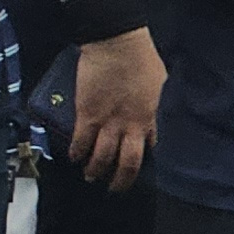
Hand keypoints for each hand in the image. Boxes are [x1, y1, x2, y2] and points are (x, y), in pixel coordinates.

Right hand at [64, 27, 163, 191]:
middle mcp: (129, 127)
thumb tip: (153, 114)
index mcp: (149, 118)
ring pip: (101, 157)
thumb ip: (155, 104)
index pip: (147, 149)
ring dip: (95, 170)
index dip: (140, 160)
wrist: (117, 45)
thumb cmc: (141, 58)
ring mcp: (107, 122)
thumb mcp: (159, 83)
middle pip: (126, 163)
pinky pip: (81, 141)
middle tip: (114, 188)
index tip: (133, 166)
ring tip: (90, 176)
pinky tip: (74, 157)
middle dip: (120, 180)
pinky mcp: (86, 114)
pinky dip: (76, 152)